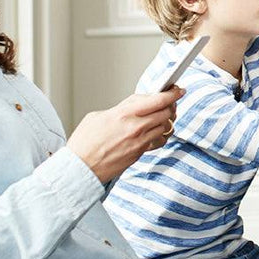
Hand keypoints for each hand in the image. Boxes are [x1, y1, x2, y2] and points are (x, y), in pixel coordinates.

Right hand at [67, 88, 181, 182]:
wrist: (80, 168)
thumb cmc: (84, 143)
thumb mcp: (98, 116)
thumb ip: (120, 109)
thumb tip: (134, 105)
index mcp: (124, 114)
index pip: (157, 100)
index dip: (171, 94)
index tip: (178, 90)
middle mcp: (135, 127)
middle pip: (166, 113)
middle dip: (170, 106)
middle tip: (169, 103)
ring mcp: (139, 142)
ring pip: (165, 127)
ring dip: (165, 121)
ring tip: (160, 117)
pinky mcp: (140, 153)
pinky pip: (157, 141)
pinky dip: (159, 135)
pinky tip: (153, 133)